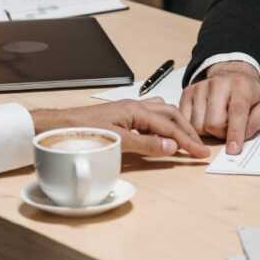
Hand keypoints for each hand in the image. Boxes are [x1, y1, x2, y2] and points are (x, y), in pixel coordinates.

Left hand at [30, 99, 209, 157]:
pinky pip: (150, 116)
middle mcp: (134, 106)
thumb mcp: (117, 141)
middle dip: (187, 130)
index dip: (187, 141)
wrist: (58, 126)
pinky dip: (163, 125)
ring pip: (161, 112)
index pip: (169, 126)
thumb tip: (171, 146)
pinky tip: (162, 134)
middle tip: (199, 146)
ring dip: (177, 125)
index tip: (201, 153)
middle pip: (170, 114)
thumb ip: (146, 144)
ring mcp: (128, 110)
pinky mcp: (121, 116)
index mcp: (136, 109)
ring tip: (186, 138)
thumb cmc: (82, 132)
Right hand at [178, 61, 259, 154]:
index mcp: (240, 86)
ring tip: (216, 122)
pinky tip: (203, 120)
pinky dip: (194, 126)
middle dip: (220, 133)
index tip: (233, 150)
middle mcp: (218, 83)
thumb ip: (254, 123)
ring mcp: (200, 87)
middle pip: (213, 123)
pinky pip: (185, 120)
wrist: (232, 74)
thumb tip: (239, 139)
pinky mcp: (188, 92)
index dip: (235, 133)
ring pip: (197, 124)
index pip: (236, 112)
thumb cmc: (247, 94)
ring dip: (207, 131)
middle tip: (227, 129)